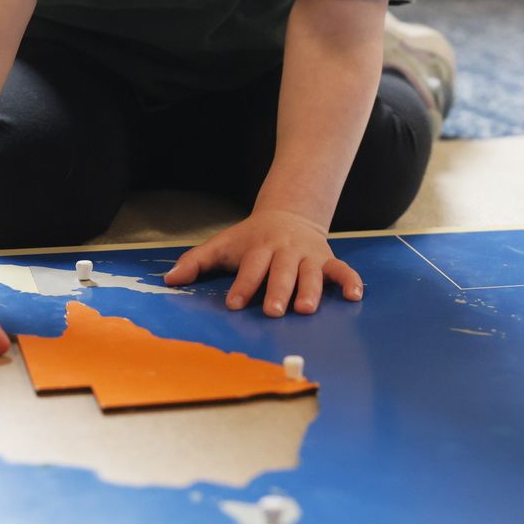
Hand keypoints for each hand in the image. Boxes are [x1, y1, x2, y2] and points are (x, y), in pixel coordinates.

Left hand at [163, 209, 363, 315]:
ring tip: (306, 308)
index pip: (251, 266)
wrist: (289, 213)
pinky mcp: (327, 259)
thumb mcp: (223, 244)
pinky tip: (355, 296)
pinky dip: (350, 281)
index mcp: (259, 247)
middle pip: (282, 271)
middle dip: (278, 290)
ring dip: (310, 290)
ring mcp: (308, 255)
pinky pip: (342, 270)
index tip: (235, 304)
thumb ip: (196, 261)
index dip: (243, 284)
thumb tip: (169, 279)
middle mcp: (285, 251)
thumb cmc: (251, 238)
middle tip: (273, 310)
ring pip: (311, 273)